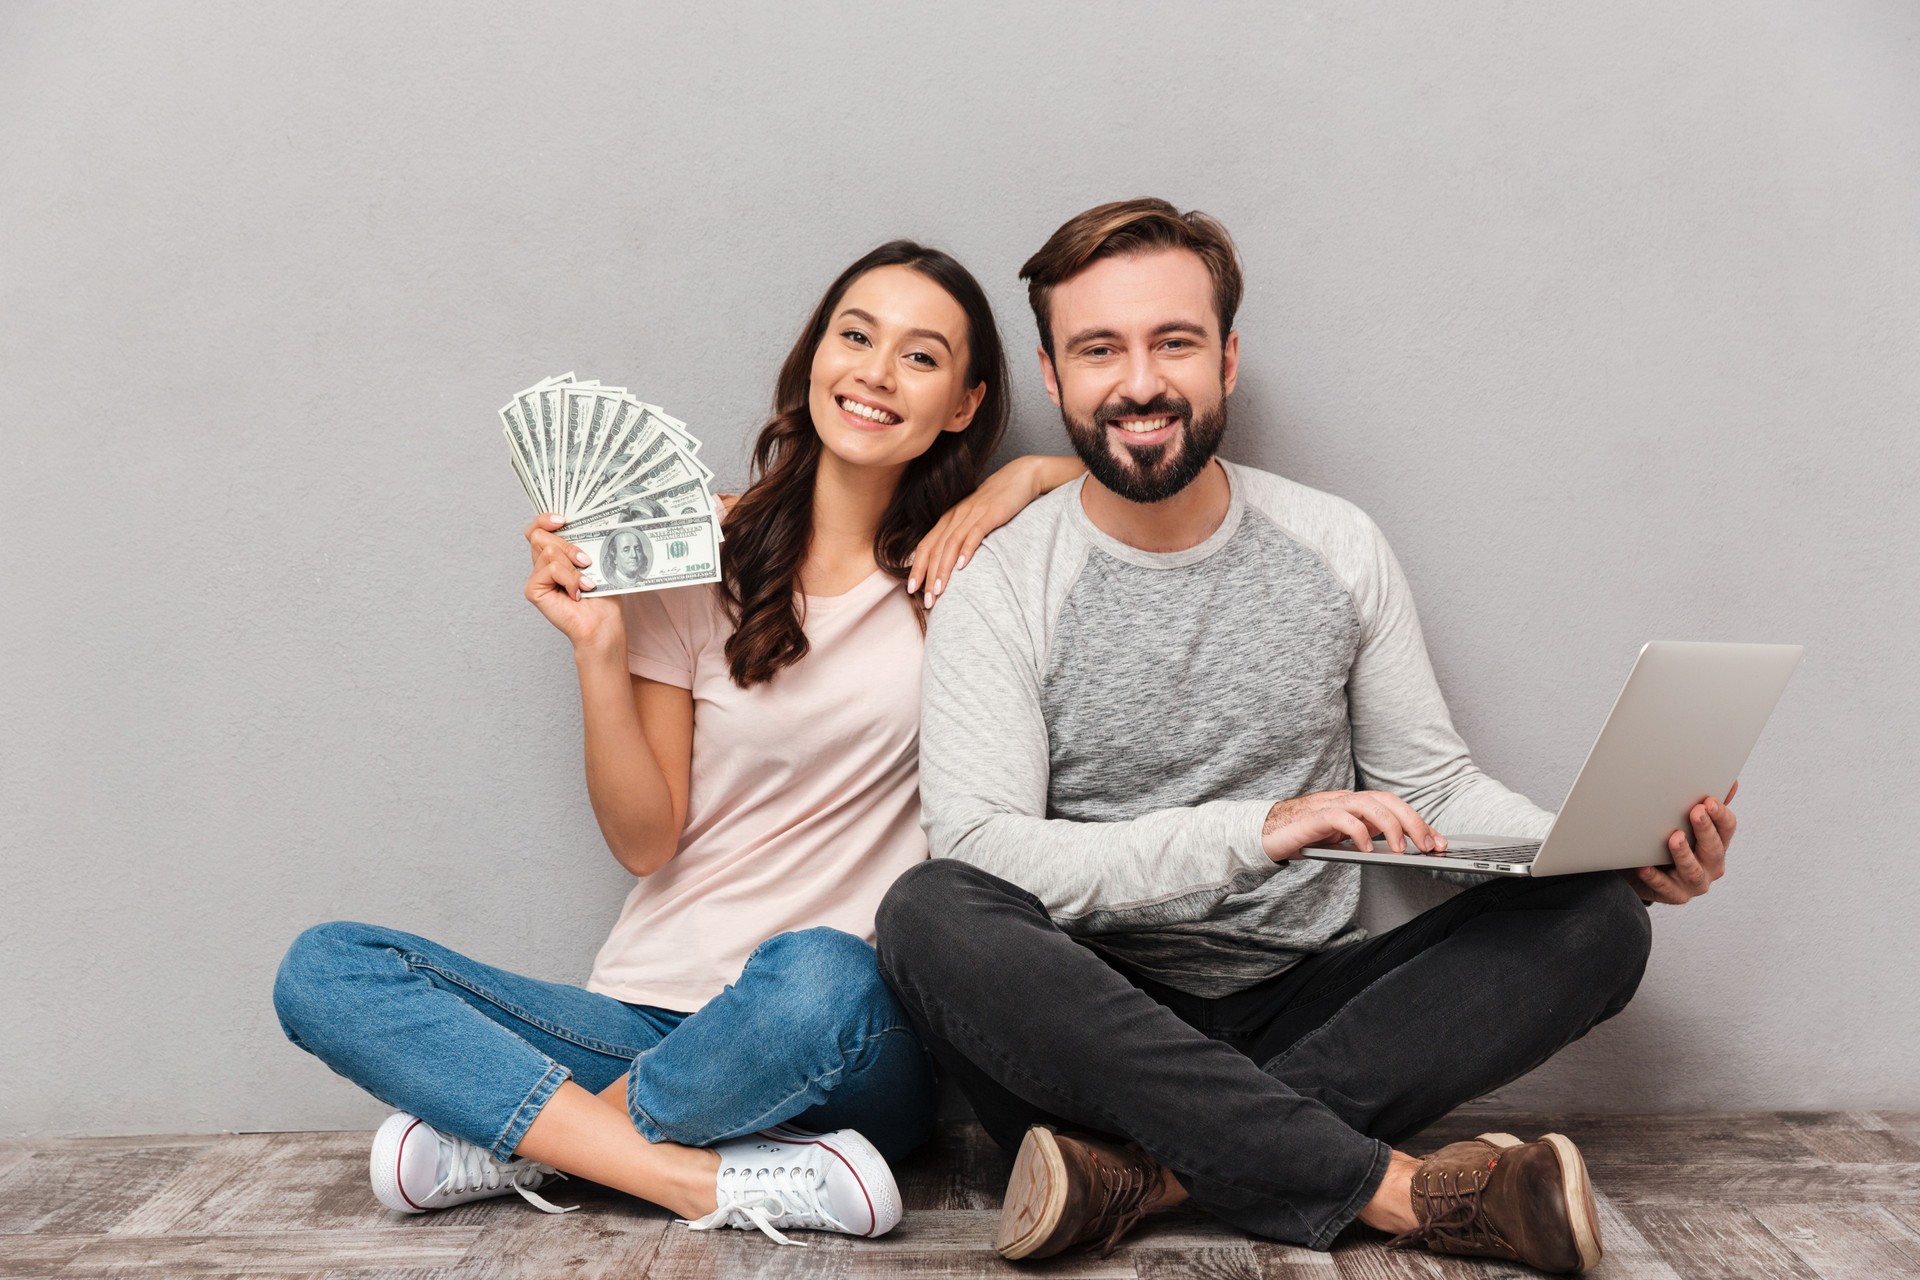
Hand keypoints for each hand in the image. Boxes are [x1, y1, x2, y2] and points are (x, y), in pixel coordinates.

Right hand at [523, 514, 624, 652]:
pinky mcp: (533, 590)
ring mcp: (536, 577)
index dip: (544, 519)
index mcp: (554, 554)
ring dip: (572, 566)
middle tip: (585, 560)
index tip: (563, 519)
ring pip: (548, 551)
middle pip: (539, 535)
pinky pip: (550, 569)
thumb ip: (580, 542)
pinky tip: (577, 593)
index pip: (537, 528)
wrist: (602, 623)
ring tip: (586, 582)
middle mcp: (541, 564)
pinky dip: (568, 578)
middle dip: (567, 544)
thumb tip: (579, 521)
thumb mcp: (594, 560)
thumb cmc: (602, 595)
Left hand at [905, 459, 1043, 607]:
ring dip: (943, 569)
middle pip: (935, 549)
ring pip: (950, 544)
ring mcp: (972, 514)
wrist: (1018, 478)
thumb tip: (952, 563)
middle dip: (928, 576)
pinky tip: (962, 566)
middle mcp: (955, 516)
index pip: (926, 546)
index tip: (912, 590)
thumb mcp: (973, 519)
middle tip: (926, 601)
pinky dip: (966, 550)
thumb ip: (961, 536)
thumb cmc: (996, 502)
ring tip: (939, 591)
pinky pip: (975, 533)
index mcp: (948, 519)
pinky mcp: (990, 513)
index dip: (917, 568)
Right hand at [1261, 790, 1443, 862]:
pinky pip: (1340, 818)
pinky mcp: (1312, 818)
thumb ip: (1365, 838)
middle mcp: (1345, 800)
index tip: (1439, 842)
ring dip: (1390, 827)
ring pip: (1368, 805)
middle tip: (1429, 846)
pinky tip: (1366, 849)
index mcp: (1354, 804)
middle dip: (1413, 822)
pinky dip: (1357, 832)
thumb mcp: (1341, 839)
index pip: (1394, 806)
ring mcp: (1329, 806)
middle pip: (1387, 800)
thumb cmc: (1304, 837)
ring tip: (1402, 850)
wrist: (1263, 834)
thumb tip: (1399, 850)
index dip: (1418, 822)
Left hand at [1625, 781, 1737, 904]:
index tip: (1709, 800)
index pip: (1727, 829)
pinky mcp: (1674, 895)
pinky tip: (1644, 866)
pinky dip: (1654, 877)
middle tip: (1696, 811)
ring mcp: (1694, 883)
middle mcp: (1711, 865)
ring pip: (1692, 871)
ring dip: (1683, 854)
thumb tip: (1732, 783)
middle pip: (1713, 848)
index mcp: (1718, 844)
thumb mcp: (1688, 824)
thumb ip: (1708, 807)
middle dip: (1705, 829)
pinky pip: (1664, 887)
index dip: (1720, 815)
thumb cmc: (1669, 842)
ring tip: (1674, 838)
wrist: (1644, 870)